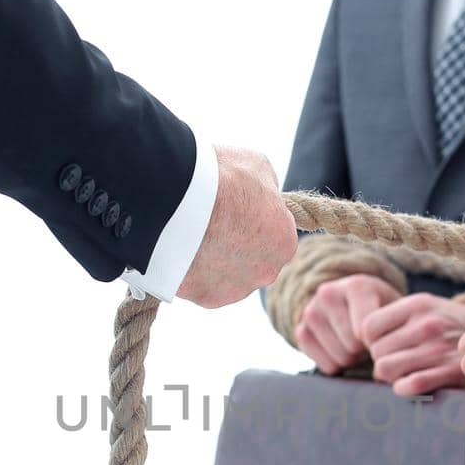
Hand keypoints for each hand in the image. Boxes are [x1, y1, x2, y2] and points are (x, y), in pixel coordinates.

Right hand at [177, 146, 296, 307]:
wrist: (179, 200)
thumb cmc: (222, 178)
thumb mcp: (258, 167)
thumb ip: (266, 188)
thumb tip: (263, 195)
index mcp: (285, 242)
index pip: (277, 236)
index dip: (257, 222)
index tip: (238, 211)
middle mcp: (267, 272)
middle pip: (255, 261)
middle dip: (238, 246)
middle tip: (214, 224)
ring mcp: (236, 289)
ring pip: (229, 277)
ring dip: (217, 262)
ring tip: (194, 236)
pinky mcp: (206, 298)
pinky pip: (203, 285)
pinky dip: (194, 272)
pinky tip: (181, 250)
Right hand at [295, 273, 401, 373]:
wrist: (354, 304)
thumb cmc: (382, 311)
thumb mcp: (397, 311)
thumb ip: (397, 328)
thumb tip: (387, 362)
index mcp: (356, 285)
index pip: (368, 331)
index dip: (379, 341)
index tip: (384, 336)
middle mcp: (328, 293)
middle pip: (353, 345)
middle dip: (365, 350)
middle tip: (368, 341)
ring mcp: (311, 311)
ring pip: (339, 357)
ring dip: (352, 358)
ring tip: (356, 344)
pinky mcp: (301, 330)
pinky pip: (324, 365)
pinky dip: (336, 365)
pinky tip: (341, 350)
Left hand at [358, 293, 464, 396]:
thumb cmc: (447, 323)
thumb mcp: (423, 307)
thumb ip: (393, 319)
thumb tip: (362, 343)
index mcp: (417, 304)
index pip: (368, 327)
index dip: (369, 341)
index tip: (381, 345)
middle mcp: (427, 324)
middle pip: (376, 352)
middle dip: (380, 361)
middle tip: (393, 362)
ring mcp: (438, 348)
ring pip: (386, 369)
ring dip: (389, 377)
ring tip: (401, 374)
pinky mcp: (450, 370)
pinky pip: (410, 384)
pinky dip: (403, 388)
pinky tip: (409, 385)